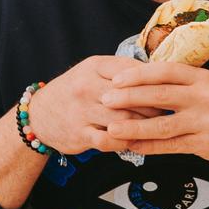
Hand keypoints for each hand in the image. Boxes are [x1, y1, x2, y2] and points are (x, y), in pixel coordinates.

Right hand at [26, 56, 162, 155]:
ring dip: (143, 124)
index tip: (170, 87)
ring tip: (157, 126)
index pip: (132, 70)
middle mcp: (87, 86)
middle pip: (131, 96)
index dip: (155, 80)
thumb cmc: (74, 91)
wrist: (38, 115)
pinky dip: (125, 142)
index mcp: (94, 66)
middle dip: (154, 104)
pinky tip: (135, 140)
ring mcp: (82, 111)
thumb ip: (120, 70)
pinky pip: (110, 141)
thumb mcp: (92, 71)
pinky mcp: (80, 134)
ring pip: (123, 118)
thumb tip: (158, 72)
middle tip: (170, 109)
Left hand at [100, 62, 208, 163]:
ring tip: (112, 128)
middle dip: (129, 98)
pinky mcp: (205, 145)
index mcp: (204, 79)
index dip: (139, 74)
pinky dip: (150, 146)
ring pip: (162, 125)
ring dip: (133, 127)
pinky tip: (133, 146)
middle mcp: (204, 98)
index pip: (166, 71)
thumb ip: (186, 84)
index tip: (117, 78)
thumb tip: (148, 82)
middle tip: (105, 99)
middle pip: (159, 96)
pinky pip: (171, 146)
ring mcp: (205, 123)